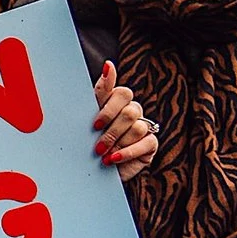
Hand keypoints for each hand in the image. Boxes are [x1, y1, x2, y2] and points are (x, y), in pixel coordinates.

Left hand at [92, 61, 156, 183]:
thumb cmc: (87, 144)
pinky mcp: (150, 144)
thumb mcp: (85, 120)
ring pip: (137, 127)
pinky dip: (128, 152)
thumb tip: (108, 64)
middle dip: (111, 131)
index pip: (119, 92)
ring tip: (103, 155)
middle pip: (129, 110)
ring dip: (118, 143)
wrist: (94, 173)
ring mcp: (143, 126)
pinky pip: (146, 142)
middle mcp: (132, 110)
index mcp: (115, 102)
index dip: (108, 107)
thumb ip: (98, 93)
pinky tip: (114, 159)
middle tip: (96, 146)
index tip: (95, 124)